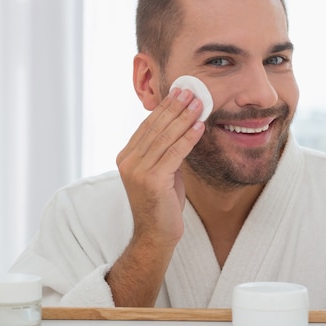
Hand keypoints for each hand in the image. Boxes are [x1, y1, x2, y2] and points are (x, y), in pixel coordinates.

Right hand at [108, 87, 204, 305]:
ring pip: (165, 137)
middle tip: (191, 90)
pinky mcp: (151, 181)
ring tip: (199, 103)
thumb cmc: (162, 203)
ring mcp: (137, 171)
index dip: (164, 107)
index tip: (180, 92)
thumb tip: (182, 126)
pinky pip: (174, 153)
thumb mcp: (161, 171)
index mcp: (126, 157)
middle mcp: (127, 161)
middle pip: (155, 127)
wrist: (155, 235)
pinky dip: (188, 138)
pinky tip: (199, 126)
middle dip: (175, 107)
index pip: (147, 126)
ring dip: (184, 118)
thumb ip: (165, 151)